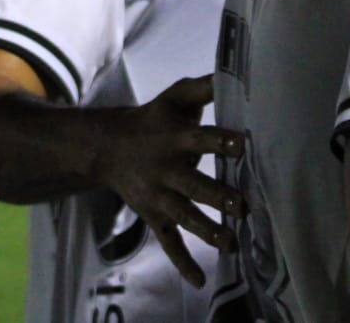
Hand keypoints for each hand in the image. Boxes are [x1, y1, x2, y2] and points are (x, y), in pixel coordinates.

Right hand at [90, 75, 246, 288]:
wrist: (107, 148)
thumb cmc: (154, 119)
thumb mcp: (176, 98)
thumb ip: (206, 86)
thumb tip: (236, 68)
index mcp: (174, 138)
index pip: (201, 138)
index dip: (221, 142)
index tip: (243, 145)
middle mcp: (166, 169)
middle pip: (194, 184)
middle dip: (217, 196)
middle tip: (243, 206)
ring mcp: (158, 197)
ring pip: (183, 216)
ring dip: (206, 231)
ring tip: (231, 242)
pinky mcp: (154, 216)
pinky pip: (168, 242)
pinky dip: (182, 262)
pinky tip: (200, 280)